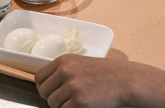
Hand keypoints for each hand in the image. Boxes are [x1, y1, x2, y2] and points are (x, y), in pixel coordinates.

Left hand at [35, 54, 164, 107]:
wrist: (125, 80)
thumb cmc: (105, 72)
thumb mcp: (81, 63)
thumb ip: (64, 70)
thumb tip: (45, 85)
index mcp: (64, 60)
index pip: (39, 77)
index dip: (44, 86)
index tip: (52, 90)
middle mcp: (66, 72)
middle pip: (44, 92)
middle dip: (53, 98)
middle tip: (67, 98)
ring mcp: (72, 87)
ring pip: (53, 104)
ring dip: (63, 105)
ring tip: (79, 99)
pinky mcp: (80, 102)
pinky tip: (85, 104)